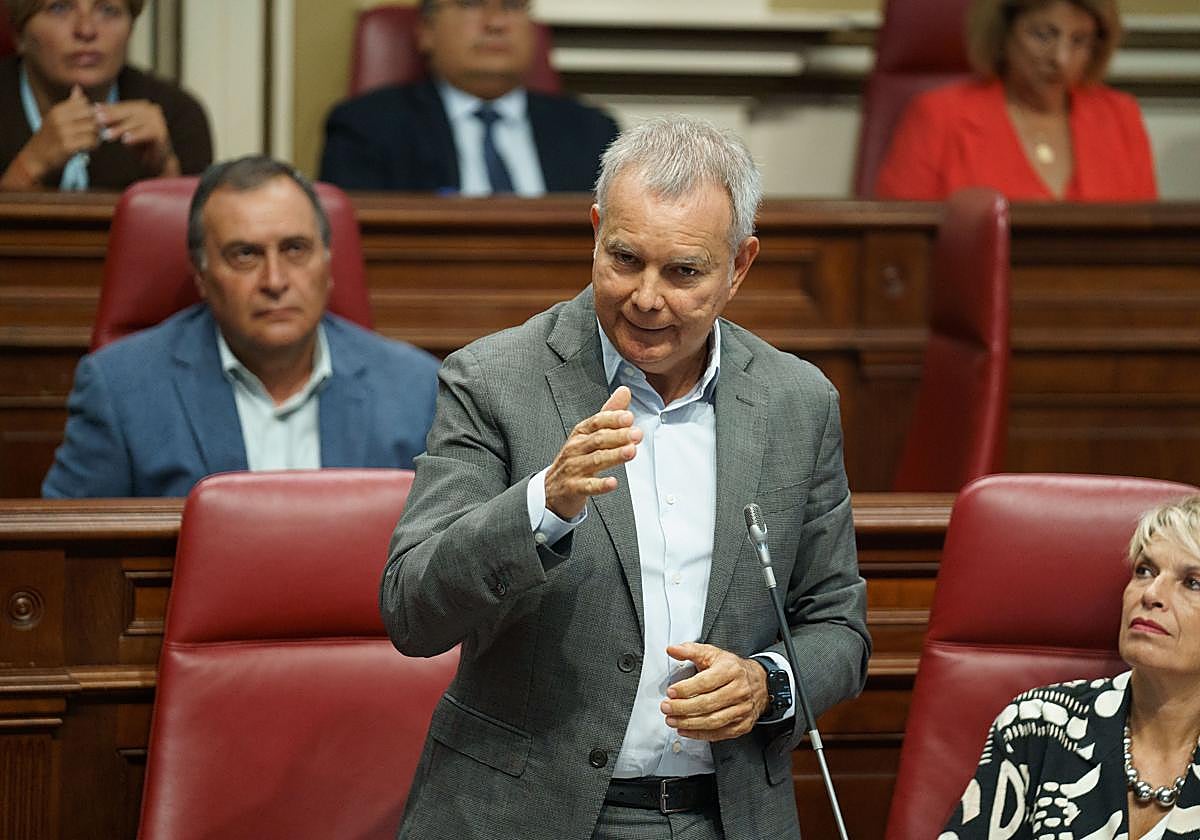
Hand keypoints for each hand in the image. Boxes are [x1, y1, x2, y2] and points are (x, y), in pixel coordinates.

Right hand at [20, 85, 98, 179]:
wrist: (36, 157)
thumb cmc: (51, 136)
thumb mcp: (57, 117)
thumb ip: (70, 104)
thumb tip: (78, 87)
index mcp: (57, 110)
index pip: (84, 103)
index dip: (92, 112)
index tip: (90, 120)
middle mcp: (59, 119)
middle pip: (91, 115)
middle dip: (97, 124)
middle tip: (95, 132)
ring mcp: (63, 132)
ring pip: (93, 129)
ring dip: (97, 136)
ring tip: (91, 140)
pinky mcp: (68, 146)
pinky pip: (91, 141)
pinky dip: (94, 145)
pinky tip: (89, 148)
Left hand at [94, 99, 178, 174]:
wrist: (159, 160)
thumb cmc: (140, 143)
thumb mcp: (124, 127)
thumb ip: (113, 117)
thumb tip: (95, 106)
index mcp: (143, 106)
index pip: (123, 106)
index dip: (109, 109)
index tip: (94, 112)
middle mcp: (153, 110)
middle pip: (129, 112)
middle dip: (113, 116)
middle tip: (98, 120)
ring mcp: (159, 121)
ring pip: (136, 123)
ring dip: (121, 128)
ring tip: (108, 135)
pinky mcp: (162, 133)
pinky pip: (146, 133)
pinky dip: (135, 136)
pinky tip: (125, 140)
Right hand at [543, 385, 641, 519]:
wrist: (552, 489)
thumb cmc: (575, 458)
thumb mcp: (589, 433)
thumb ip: (609, 414)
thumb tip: (624, 391)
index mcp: (581, 433)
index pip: (596, 422)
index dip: (613, 419)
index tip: (629, 417)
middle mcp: (576, 448)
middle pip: (598, 439)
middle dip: (618, 436)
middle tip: (637, 434)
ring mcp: (574, 468)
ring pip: (595, 460)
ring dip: (614, 456)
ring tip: (630, 452)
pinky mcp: (574, 487)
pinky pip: (588, 486)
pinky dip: (600, 484)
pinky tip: (613, 483)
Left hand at [660, 642, 768, 742]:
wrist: (760, 682)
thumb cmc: (732, 668)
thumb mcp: (713, 653)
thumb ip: (691, 651)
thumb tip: (672, 650)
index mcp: (730, 670)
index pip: (705, 682)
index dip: (686, 689)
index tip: (670, 692)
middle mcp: (739, 690)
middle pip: (708, 703)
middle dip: (683, 708)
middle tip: (667, 708)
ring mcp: (742, 709)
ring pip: (713, 721)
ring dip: (689, 723)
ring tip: (672, 720)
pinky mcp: (743, 725)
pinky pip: (720, 733)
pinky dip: (700, 734)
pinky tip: (685, 730)